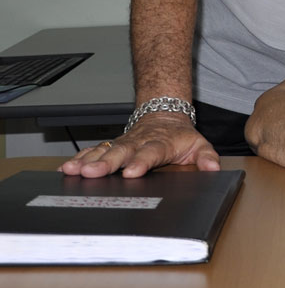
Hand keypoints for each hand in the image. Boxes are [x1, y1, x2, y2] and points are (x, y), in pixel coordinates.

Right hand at [57, 113, 219, 178]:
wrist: (165, 115)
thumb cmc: (180, 136)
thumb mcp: (199, 144)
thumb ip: (206, 157)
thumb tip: (213, 168)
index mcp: (160, 144)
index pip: (151, 153)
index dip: (141, 162)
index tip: (131, 172)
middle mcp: (138, 143)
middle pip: (121, 152)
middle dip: (106, 163)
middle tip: (93, 172)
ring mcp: (123, 144)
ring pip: (104, 151)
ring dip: (88, 161)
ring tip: (73, 171)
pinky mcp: (112, 146)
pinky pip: (94, 151)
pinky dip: (80, 159)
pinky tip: (67, 168)